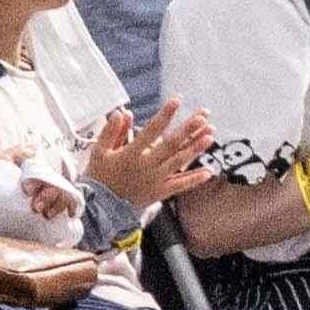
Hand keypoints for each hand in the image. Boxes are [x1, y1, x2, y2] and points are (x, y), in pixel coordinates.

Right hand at [81, 100, 215, 210]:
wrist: (100, 209)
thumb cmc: (99, 177)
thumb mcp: (99, 152)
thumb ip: (111, 131)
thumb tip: (122, 112)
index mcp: (131, 154)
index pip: (151, 130)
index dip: (165, 114)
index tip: (176, 100)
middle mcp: (146, 166)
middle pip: (171, 144)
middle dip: (188, 129)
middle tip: (203, 116)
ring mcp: (155, 180)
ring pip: (178, 162)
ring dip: (195, 148)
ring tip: (211, 135)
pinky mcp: (159, 192)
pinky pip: (179, 185)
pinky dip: (194, 179)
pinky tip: (209, 171)